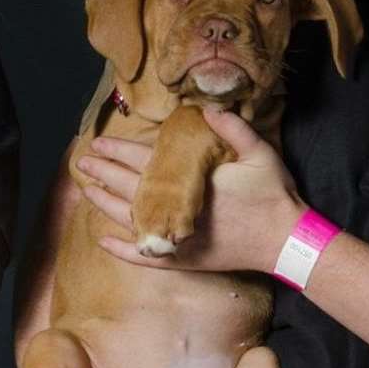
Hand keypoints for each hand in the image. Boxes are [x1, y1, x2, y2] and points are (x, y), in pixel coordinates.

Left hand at [78, 109, 304, 272]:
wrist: (286, 242)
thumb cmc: (273, 196)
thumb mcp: (260, 154)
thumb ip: (233, 129)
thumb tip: (207, 108)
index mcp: (190, 182)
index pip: (144, 163)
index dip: (119, 152)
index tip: (98, 143)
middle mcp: (177, 210)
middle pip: (129, 189)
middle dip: (104, 174)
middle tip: (83, 163)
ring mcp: (177, 238)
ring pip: (130, 220)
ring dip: (105, 205)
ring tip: (86, 192)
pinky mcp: (183, 260)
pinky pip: (144, 256)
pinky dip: (122, 250)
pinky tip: (103, 241)